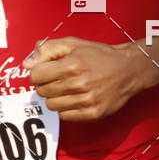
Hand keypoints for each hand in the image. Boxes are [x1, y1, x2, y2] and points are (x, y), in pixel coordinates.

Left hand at [22, 37, 136, 120]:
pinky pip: (64, 116)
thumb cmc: (101, 55)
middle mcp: (78, 84)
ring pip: (51, 105)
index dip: (39, 72)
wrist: (129, 69)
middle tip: (60, 79)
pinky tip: (76, 98)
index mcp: (72, 64)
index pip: (36, 75)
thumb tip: (27, 63)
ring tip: (68, 88)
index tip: (48, 70)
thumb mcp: (74, 44)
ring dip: (56, 97)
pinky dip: (66, 108)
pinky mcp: (92, 113)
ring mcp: (86, 100)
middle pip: (42, 91)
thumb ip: (48, 49)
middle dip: (47, 84)